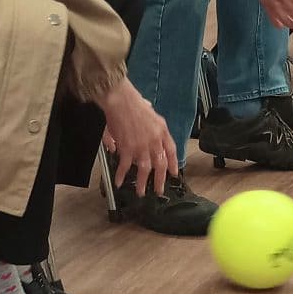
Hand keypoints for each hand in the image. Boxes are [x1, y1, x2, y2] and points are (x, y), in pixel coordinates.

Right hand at [99, 79, 177, 194]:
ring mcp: (141, 146)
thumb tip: (151, 136)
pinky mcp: (127, 148)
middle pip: (160, 164)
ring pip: (145, 169)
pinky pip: (125, 165)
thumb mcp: (152, 113)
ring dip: (143, 182)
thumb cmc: (134, 104)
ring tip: (141, 192)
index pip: (171, 151)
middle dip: (160, 180)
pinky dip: (121, 175)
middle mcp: (154, 140)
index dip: (173, 164)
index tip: (173, 174)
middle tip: (159, 190)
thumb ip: (153, 127)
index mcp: (162, 131)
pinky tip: (119, 182)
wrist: (121, 101)